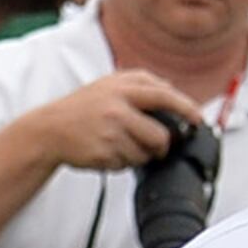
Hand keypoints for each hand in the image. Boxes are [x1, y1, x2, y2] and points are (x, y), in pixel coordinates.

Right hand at [14, 71, 202, 172]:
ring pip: (145, 153)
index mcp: (122, 86)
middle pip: (160, 134)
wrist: (50, 129)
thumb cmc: (82, 109)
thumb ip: (140, 84)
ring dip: (139, 154)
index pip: (165, 96)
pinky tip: (108, 151)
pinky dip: (123, 162)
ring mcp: (111, 130)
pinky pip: (128, 163)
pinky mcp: (104, 151)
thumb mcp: (109, 85)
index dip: (186, 108)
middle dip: (163, 145)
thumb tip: (173, 90)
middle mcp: (118, 106)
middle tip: (159, 146)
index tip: (198, 119)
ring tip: (120, 144)